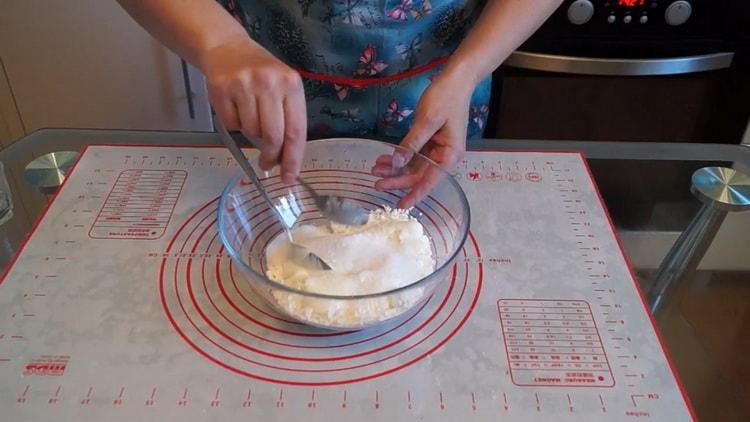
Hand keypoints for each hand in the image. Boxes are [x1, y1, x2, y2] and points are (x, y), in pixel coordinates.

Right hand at [203, 36, 305, 183]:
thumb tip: (285, 160)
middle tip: (267, 163)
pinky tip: (236, 107)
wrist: (227, 48)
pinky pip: (232, 124)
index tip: (289, 177)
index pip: (296, 130)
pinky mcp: (222, 89)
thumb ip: (288, 119)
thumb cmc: (261, 74)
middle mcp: (269, 83)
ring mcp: (244, 84)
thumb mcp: (283, 88)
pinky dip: (234, 125)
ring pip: (251, 131)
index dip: (293, 158)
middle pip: (273, 136)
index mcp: (291, 85)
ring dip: (251, 134)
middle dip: (270, 156)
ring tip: (250, 116)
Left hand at [373, 72, 472, 207]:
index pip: (430, 181)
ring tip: (375, 168)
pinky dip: (399, 157)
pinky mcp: (429, 141)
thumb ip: (411, 143)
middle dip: (398, 180)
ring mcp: (436, 149)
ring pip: (413, 166)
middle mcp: (444, 156)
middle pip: (419, 175)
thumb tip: (396, 163)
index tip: (400, 206)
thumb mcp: (427, 121)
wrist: (456, 79)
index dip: (414, 194)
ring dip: (395, 168)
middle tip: (377, 183)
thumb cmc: (446, 98)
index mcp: (450, 155)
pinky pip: (412, 155)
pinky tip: (384, 159)